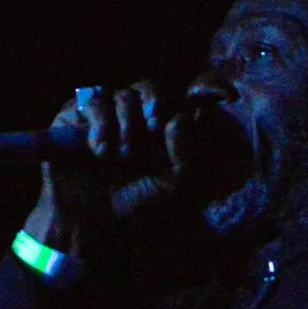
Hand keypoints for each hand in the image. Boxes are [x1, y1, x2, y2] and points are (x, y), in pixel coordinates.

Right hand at [21, 81, 215, 255]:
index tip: (229, 95)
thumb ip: (187, 154)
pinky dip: (100, 122)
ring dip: (126, 121)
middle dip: (156, 103)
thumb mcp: (174, 186)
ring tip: (120, 155)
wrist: (92, 221)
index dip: (210, 87)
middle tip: (154, 128)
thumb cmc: (136, 204)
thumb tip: (184, 116)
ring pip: (125, 94)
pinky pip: (93, 100)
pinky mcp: (79, 116)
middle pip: (154, 87)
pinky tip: (101, 150)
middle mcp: (142, 117)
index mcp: (170, 129)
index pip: (192, 96)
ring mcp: (111, 114)